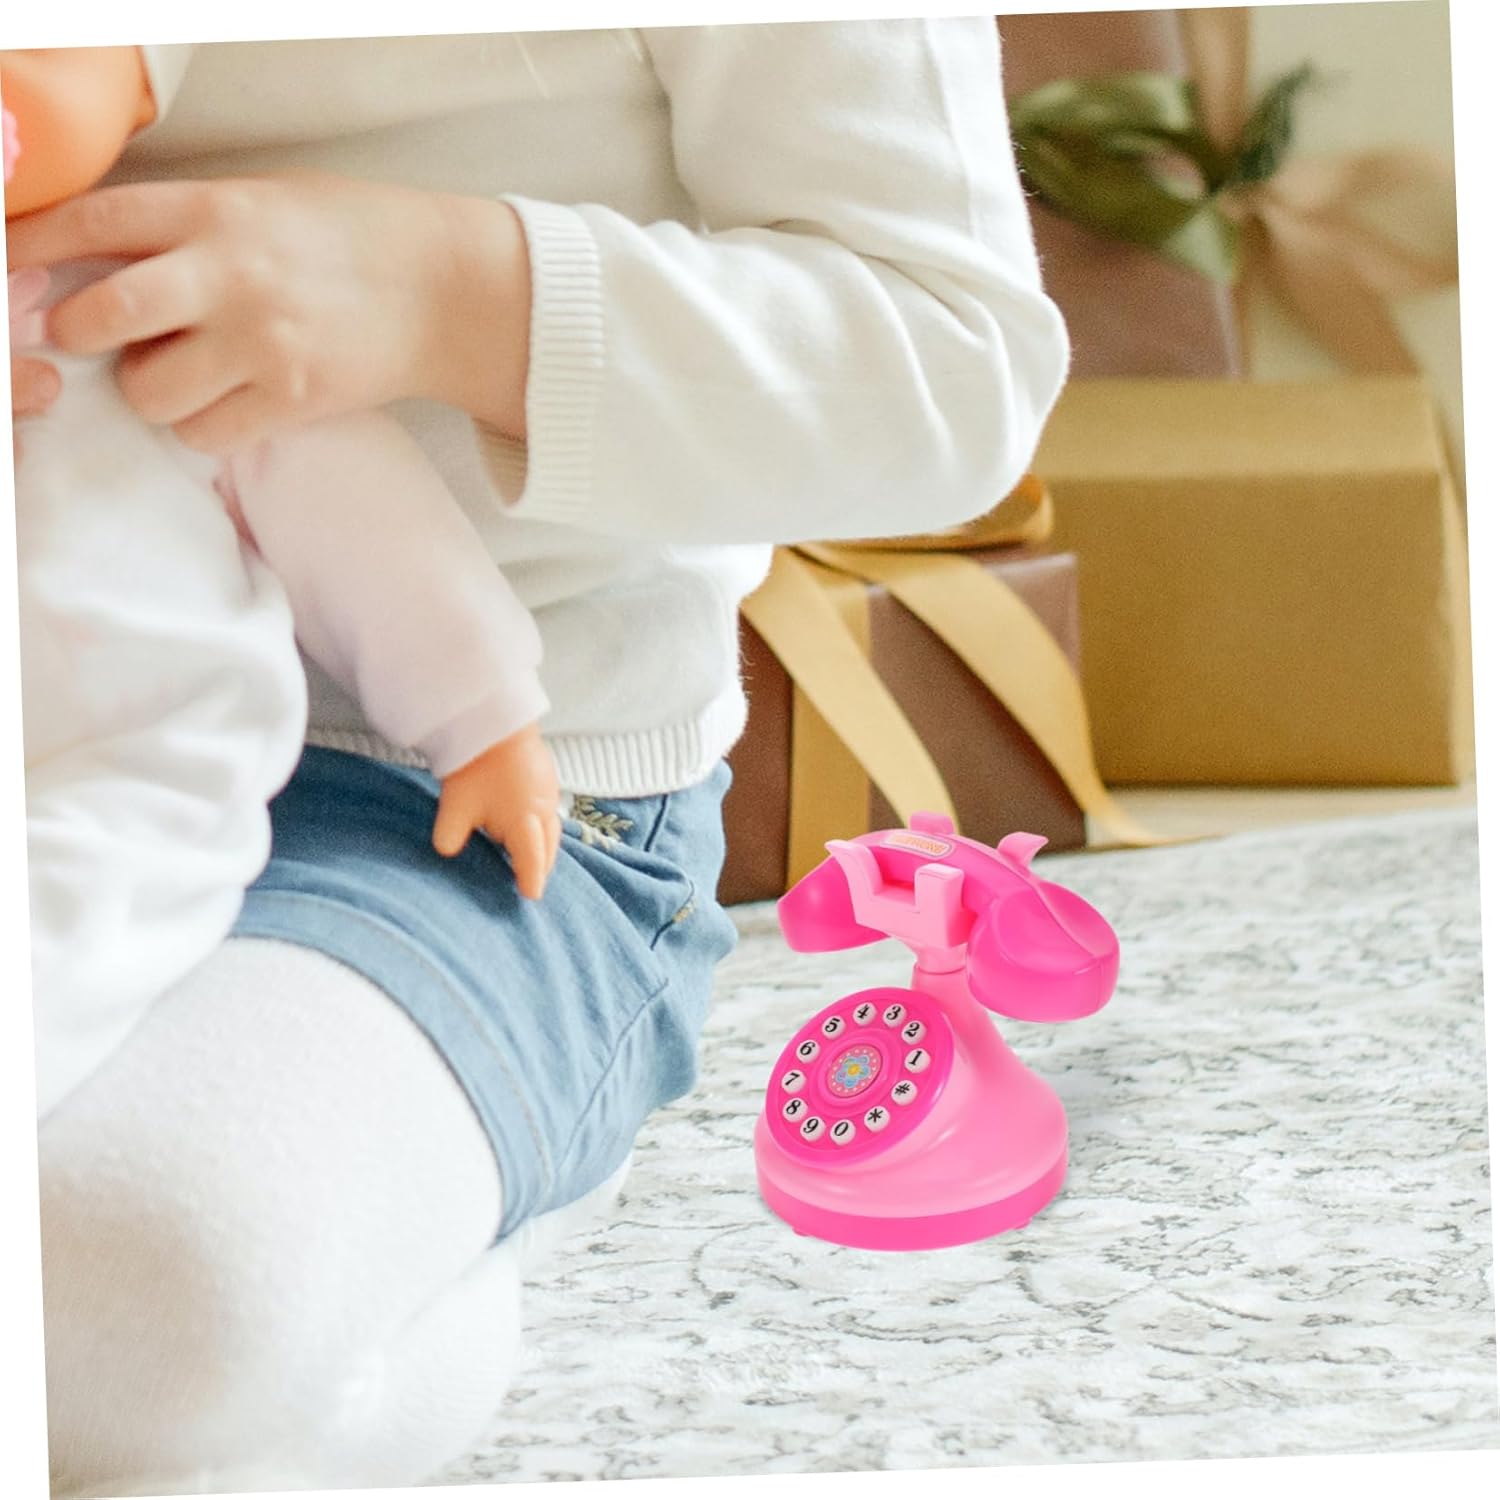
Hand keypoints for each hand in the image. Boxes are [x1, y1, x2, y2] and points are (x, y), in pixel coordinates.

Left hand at [4, 173, 530, 453]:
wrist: (444, 290)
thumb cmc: (349, 238)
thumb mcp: (260, 203)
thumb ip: (185, 228)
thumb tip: (99, 264)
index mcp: (217, 213)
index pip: (94, 225)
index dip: (34, 248)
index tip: (12, 269)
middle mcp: (232, 276)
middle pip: (104, 316)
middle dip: (77, 332)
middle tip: (87, 337)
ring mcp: (263, 344)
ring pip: (149, 392)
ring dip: (148, 391)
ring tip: (179, 376)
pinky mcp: (292, 401)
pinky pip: (205, 435)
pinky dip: (200, 427)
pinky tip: (225, 404)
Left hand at [432, 724, 561, 900]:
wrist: (492, 720)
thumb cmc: (475, 765)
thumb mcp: (455, 806)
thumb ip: (451, 835)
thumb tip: (447, 853)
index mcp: (524, 822)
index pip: (531, 860)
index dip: (531, 879)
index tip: (532, 896)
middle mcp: (544, 810)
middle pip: (549, 848)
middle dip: (542, 867)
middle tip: (533, 883)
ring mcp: (550, 792)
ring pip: (553, 829)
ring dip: (545, 846)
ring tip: (533, 858)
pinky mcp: (549, 778)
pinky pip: (551, 811)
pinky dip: (543, 825)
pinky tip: (530, 824)